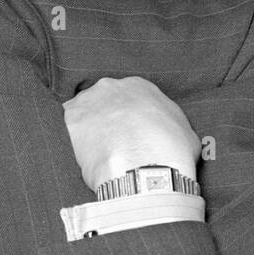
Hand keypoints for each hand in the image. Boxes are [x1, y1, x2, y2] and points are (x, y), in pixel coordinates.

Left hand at [62, 76, 198, 192]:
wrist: (147, 168)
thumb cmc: (171, 153)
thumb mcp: (186, 135)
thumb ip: (171, 127)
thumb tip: (170, 136)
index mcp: (141, 87)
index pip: (129, 98)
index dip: (127, 119)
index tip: (128, 135)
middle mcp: (113, 86)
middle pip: (103, 101)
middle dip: (105, 120)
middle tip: (112, 145)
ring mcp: (90, 100)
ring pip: (84, 113)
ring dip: (88, 130)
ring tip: (97, 156)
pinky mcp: (72, 118)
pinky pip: (67, 128)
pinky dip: (73, 141)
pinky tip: (83, 158)